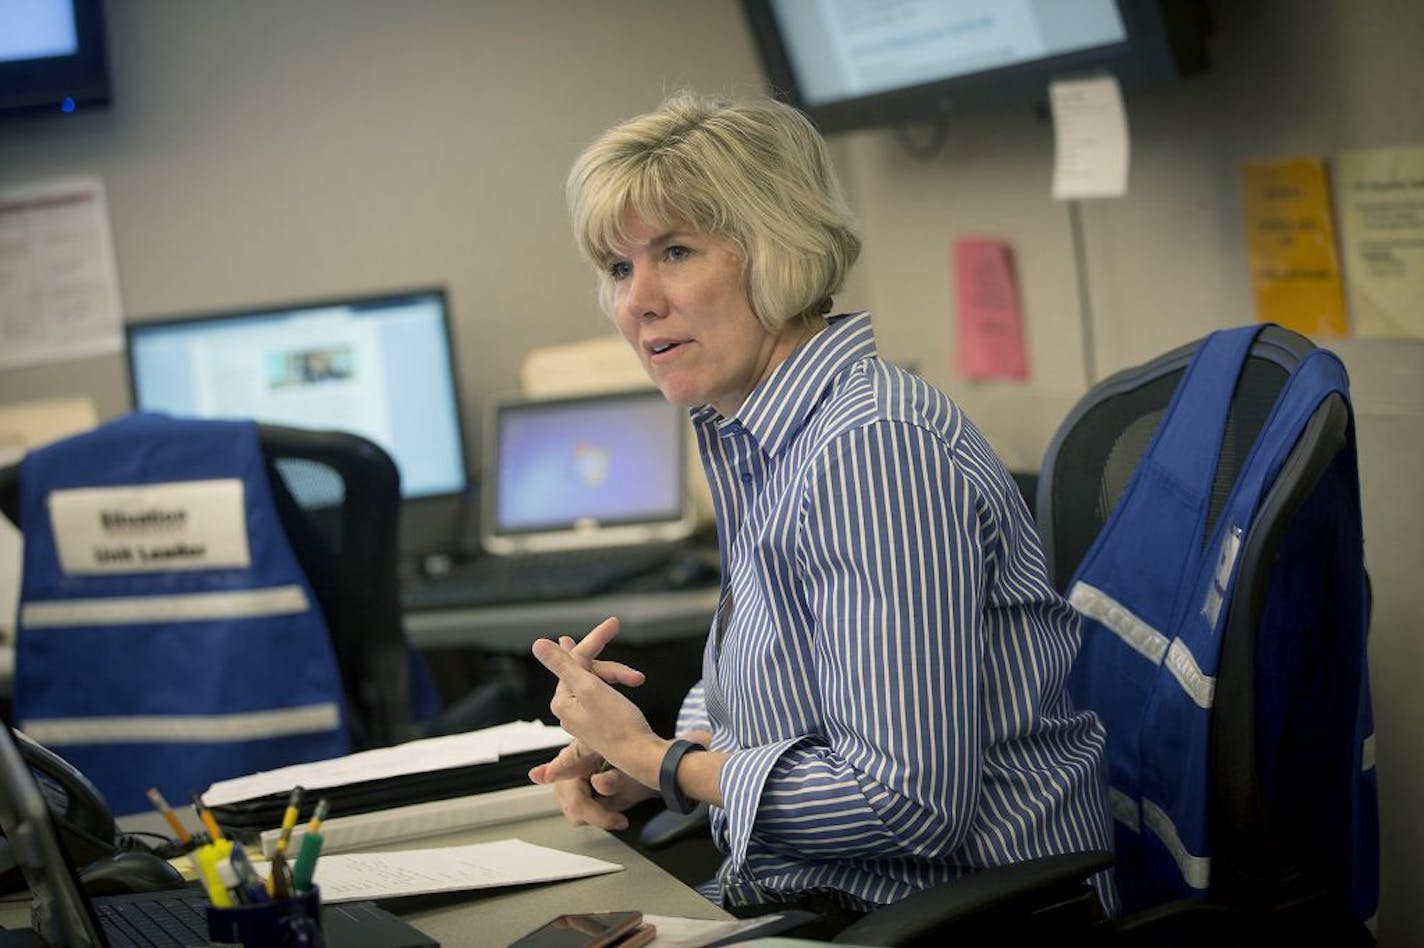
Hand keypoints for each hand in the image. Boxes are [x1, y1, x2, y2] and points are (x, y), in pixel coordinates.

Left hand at [528, 617, 661, 827]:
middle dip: (613, 669)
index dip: (596, 640)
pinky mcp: (598, 722)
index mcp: (562, 701)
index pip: (577, 660)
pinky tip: (628, 682)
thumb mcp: (589, 688)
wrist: (642, 755)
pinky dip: (618, 686)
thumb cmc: (618, 724)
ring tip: (637, 681)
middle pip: (587, 671)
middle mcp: (568, 709)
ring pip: (598, 682)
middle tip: (635, 675)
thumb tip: (538, 645)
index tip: (613, 623)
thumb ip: (562, 665)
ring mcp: (583, 717)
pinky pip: (604, 693)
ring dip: (619, 678)